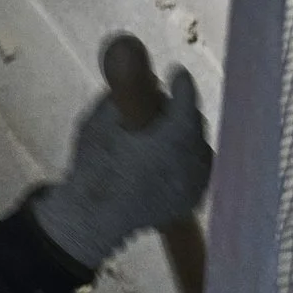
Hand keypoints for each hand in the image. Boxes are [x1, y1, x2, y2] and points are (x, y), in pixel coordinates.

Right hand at [30, 68, 212, 271]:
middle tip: (165, 101)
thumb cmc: (93, 168)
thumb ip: (123, 96)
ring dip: (187, 135)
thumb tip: (144, 78)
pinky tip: (174, 155)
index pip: (187, 102)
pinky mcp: (191, 200)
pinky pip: (198, 171)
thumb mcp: (99, 122)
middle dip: (182, 110)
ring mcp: (192, 185)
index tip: (177, 72)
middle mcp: (189, 164)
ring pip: (199, 149)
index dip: (183, 84)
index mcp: (170, 141)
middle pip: (194, 125)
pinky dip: (189, 159)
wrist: (93, 220)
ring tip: (165, 130)